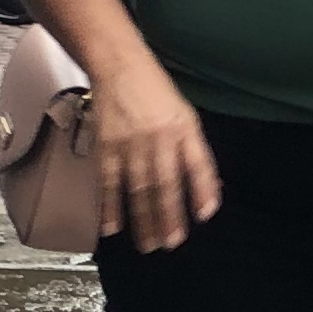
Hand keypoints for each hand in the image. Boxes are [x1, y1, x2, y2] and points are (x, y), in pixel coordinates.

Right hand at [94, 53, 221, 252]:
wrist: (119, 67)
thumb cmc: (156, 93)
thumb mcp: (186, 117)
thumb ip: (195, 153)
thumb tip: (206, 192)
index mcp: (184, 129)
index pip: (198, 164)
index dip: (201, 190)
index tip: (203, 216)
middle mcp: (159, 138)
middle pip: (165, 184)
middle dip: (168, 217)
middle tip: (170, 243)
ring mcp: (130, 143)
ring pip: (138, 188)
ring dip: (143, 219)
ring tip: (147, 245)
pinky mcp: (106, 146)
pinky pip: (109, 181)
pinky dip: (109, 205)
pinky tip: (112, 227)